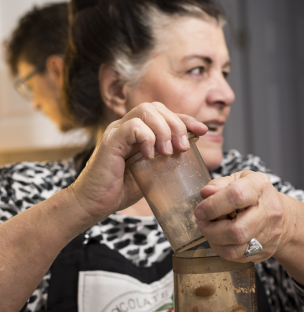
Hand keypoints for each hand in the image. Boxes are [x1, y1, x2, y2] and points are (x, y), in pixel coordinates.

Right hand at [68, 102, 206, 227]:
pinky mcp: (110, 141)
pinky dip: (147, 138)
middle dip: (177, 124)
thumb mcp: (149, 174)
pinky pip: (133, 127)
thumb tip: (187, 160)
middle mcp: (126, 127)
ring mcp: (116, 131)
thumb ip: (162, 162)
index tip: (203, 131)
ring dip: (163, 130)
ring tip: (167, 152)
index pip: (164, 114)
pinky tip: (149, 156)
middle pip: (156, 107)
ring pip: (145, 111)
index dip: (186, 119)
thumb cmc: (118, 191)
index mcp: (137, 133)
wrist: (92, 204)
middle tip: (182, 147)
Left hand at [194, 170, 293, 261]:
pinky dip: (222, 250)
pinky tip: (219, 241)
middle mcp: (268, 211)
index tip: (200, 212)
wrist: (283, 218)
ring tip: (210, 232)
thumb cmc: (254, 195)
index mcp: (259, 187)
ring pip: (235, 249)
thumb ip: (219, 184)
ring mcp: (269, 234)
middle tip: (203, 225)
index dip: (213, 206)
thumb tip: (206, 193)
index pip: (236, 195)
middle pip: (237, 230)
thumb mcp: (238, 180)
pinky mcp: (264, 251)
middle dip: (212, 231)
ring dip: (215, 242)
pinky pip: (237, 257)